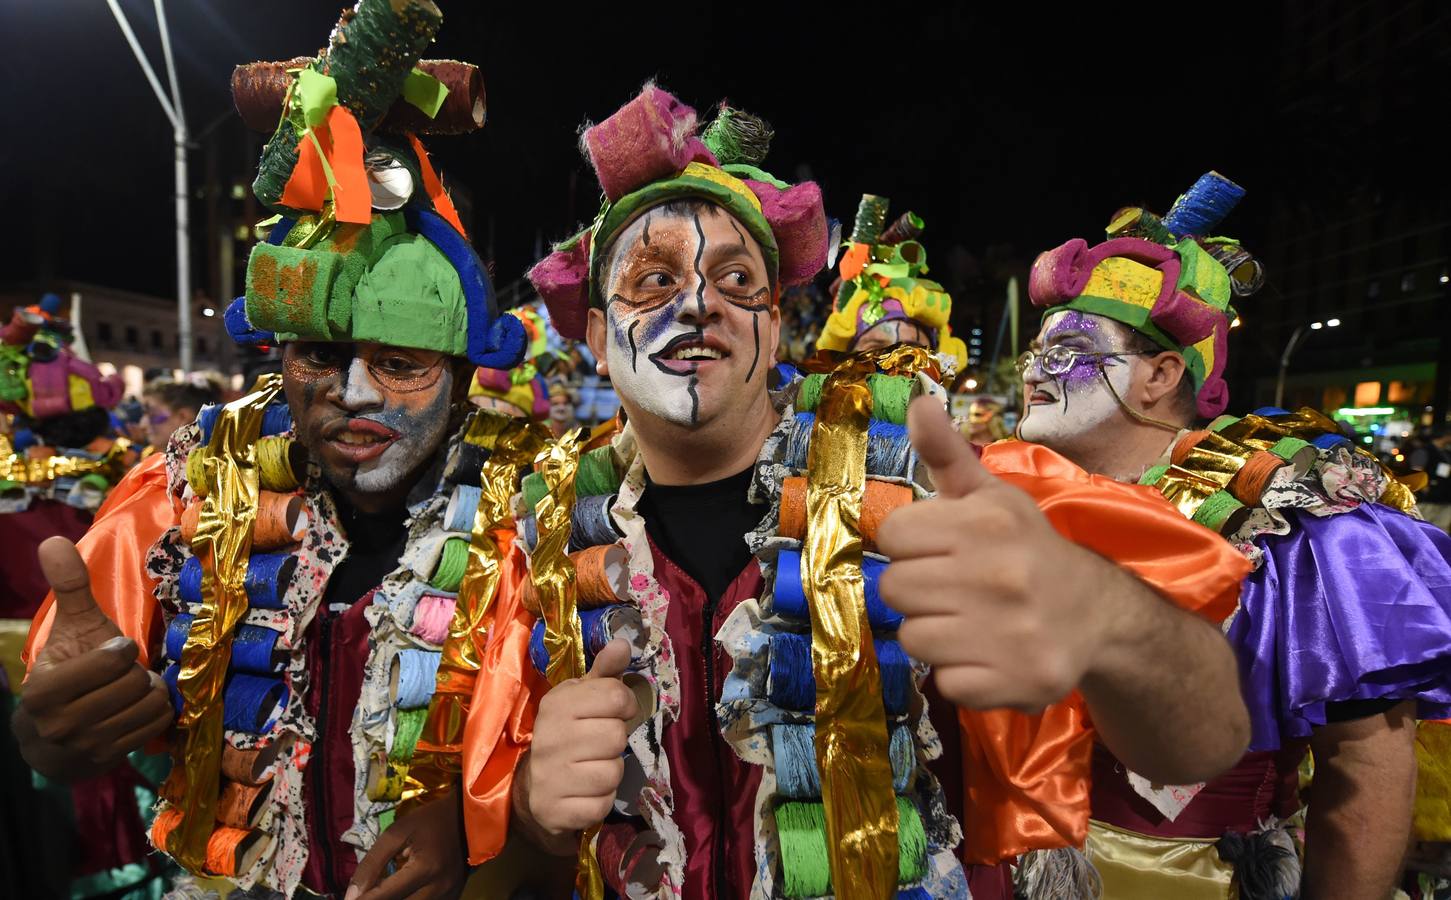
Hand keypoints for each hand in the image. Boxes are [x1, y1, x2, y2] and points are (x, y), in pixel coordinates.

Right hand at [14, 537, 172, 777]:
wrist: (53, 737)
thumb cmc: (68, 670)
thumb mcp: (69, 628)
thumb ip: (67, 588)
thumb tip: (52, 541)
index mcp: (44, 691)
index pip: (113, 660)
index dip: (120, 650)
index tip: (112, 650)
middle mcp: (61, 725)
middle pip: (134, 682)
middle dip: (134, 671)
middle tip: (120, 673)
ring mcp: (87, 747)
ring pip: (149, 703)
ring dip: (147, 690)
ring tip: (128, 689)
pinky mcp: (111, 758)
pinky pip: (158, 723)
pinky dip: (156, 710)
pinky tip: (136, 707)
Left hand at [347, 791, 468, 899]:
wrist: (470, 818)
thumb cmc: (431, 820)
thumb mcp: (397, 832)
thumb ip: (372, 862)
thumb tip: (351, 895)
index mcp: (425, 868)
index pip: (384, 895)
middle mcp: (438, 888)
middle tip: (362, 897)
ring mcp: (448, 896)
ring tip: (377, 895)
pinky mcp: (453, 898)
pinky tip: (399, 895)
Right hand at [518, 639, 637, 839]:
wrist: (531, 788)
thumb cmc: (567, 734)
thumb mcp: (582, 699)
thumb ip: (605, 672)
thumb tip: (623, 642)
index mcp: (557, 704)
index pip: (616, 696)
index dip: (624, 706)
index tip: (612, 713)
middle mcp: (549, 738)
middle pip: (617, 736)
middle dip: (615, 743)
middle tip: (597, 745)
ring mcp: (550, 776)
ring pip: (614, 773)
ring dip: (610, 773)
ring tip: (590, 768)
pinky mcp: (556, 811)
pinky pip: (602, 804)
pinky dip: (600, 801)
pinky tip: (584, 793)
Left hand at [878, 397, 1108, 711]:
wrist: (1097, 614)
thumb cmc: (1026, 548)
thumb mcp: (991, 496)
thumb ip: (946, 453)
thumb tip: (918, 401)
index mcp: (988, 523)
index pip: (892, 535)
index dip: (910, 544)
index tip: (940, 549)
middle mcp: (1000, 576)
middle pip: (894, 590)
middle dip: (917, 589)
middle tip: (954, 588)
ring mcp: (1010, 634)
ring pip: (913, 639)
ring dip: (934, 634)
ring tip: (971, 621)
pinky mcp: (1017, 683)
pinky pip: (944, 684)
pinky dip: (960, 675)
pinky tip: (988, 654)